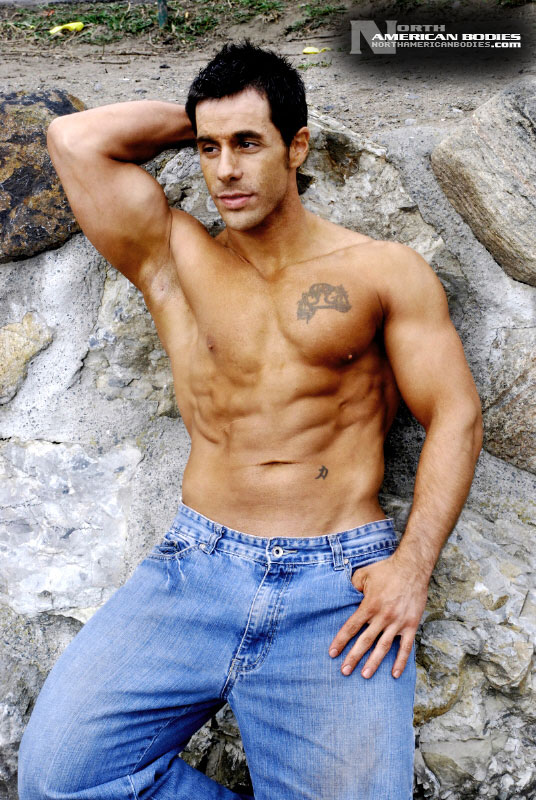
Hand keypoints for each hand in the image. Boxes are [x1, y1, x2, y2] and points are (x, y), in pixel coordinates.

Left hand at [328, 551, 428, 678]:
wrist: (412, 568)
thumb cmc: (386, 570)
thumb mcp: (364, 574)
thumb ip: (352, 586)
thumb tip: (344, 596)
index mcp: (369, 605)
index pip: (351, 627)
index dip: (341, 640)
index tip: (332, 653)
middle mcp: (382, 617)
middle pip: (365, 641)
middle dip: (353, 657)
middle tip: (344, 671)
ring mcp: (398, 623)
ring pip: (383, 647)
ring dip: (373, 663)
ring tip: (364, 675)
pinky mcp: (411, 625)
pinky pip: (406, 647)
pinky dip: (401, 661)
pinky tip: (395, 674)